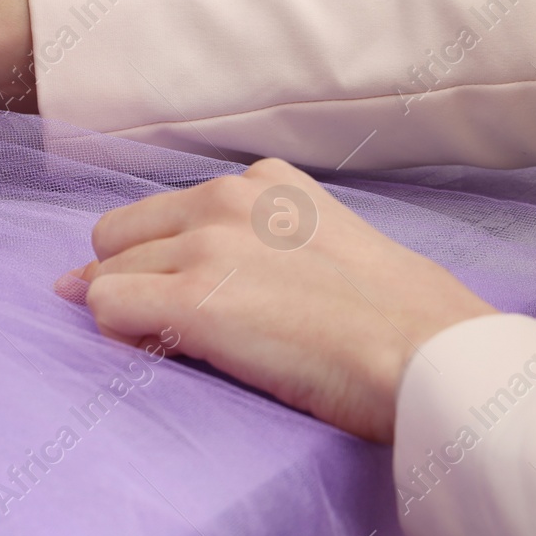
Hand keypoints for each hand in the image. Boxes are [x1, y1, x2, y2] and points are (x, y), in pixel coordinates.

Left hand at [60, 158, 494, 442]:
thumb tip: (202, 270)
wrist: (427, 352)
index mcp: (265, 181)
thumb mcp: (332, 239)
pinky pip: (107, 307)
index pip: (170, 210)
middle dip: (134, 278)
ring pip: (107, 271)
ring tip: (182, 346)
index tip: (189, 295)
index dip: (164, 259)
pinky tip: (163, 353)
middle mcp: (227, 198)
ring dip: (130, 311)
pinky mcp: (193, 300)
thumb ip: (267, 237)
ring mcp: (207, 246)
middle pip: (122, 234)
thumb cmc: (400, 317)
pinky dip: (120, 334)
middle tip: (172, 325)